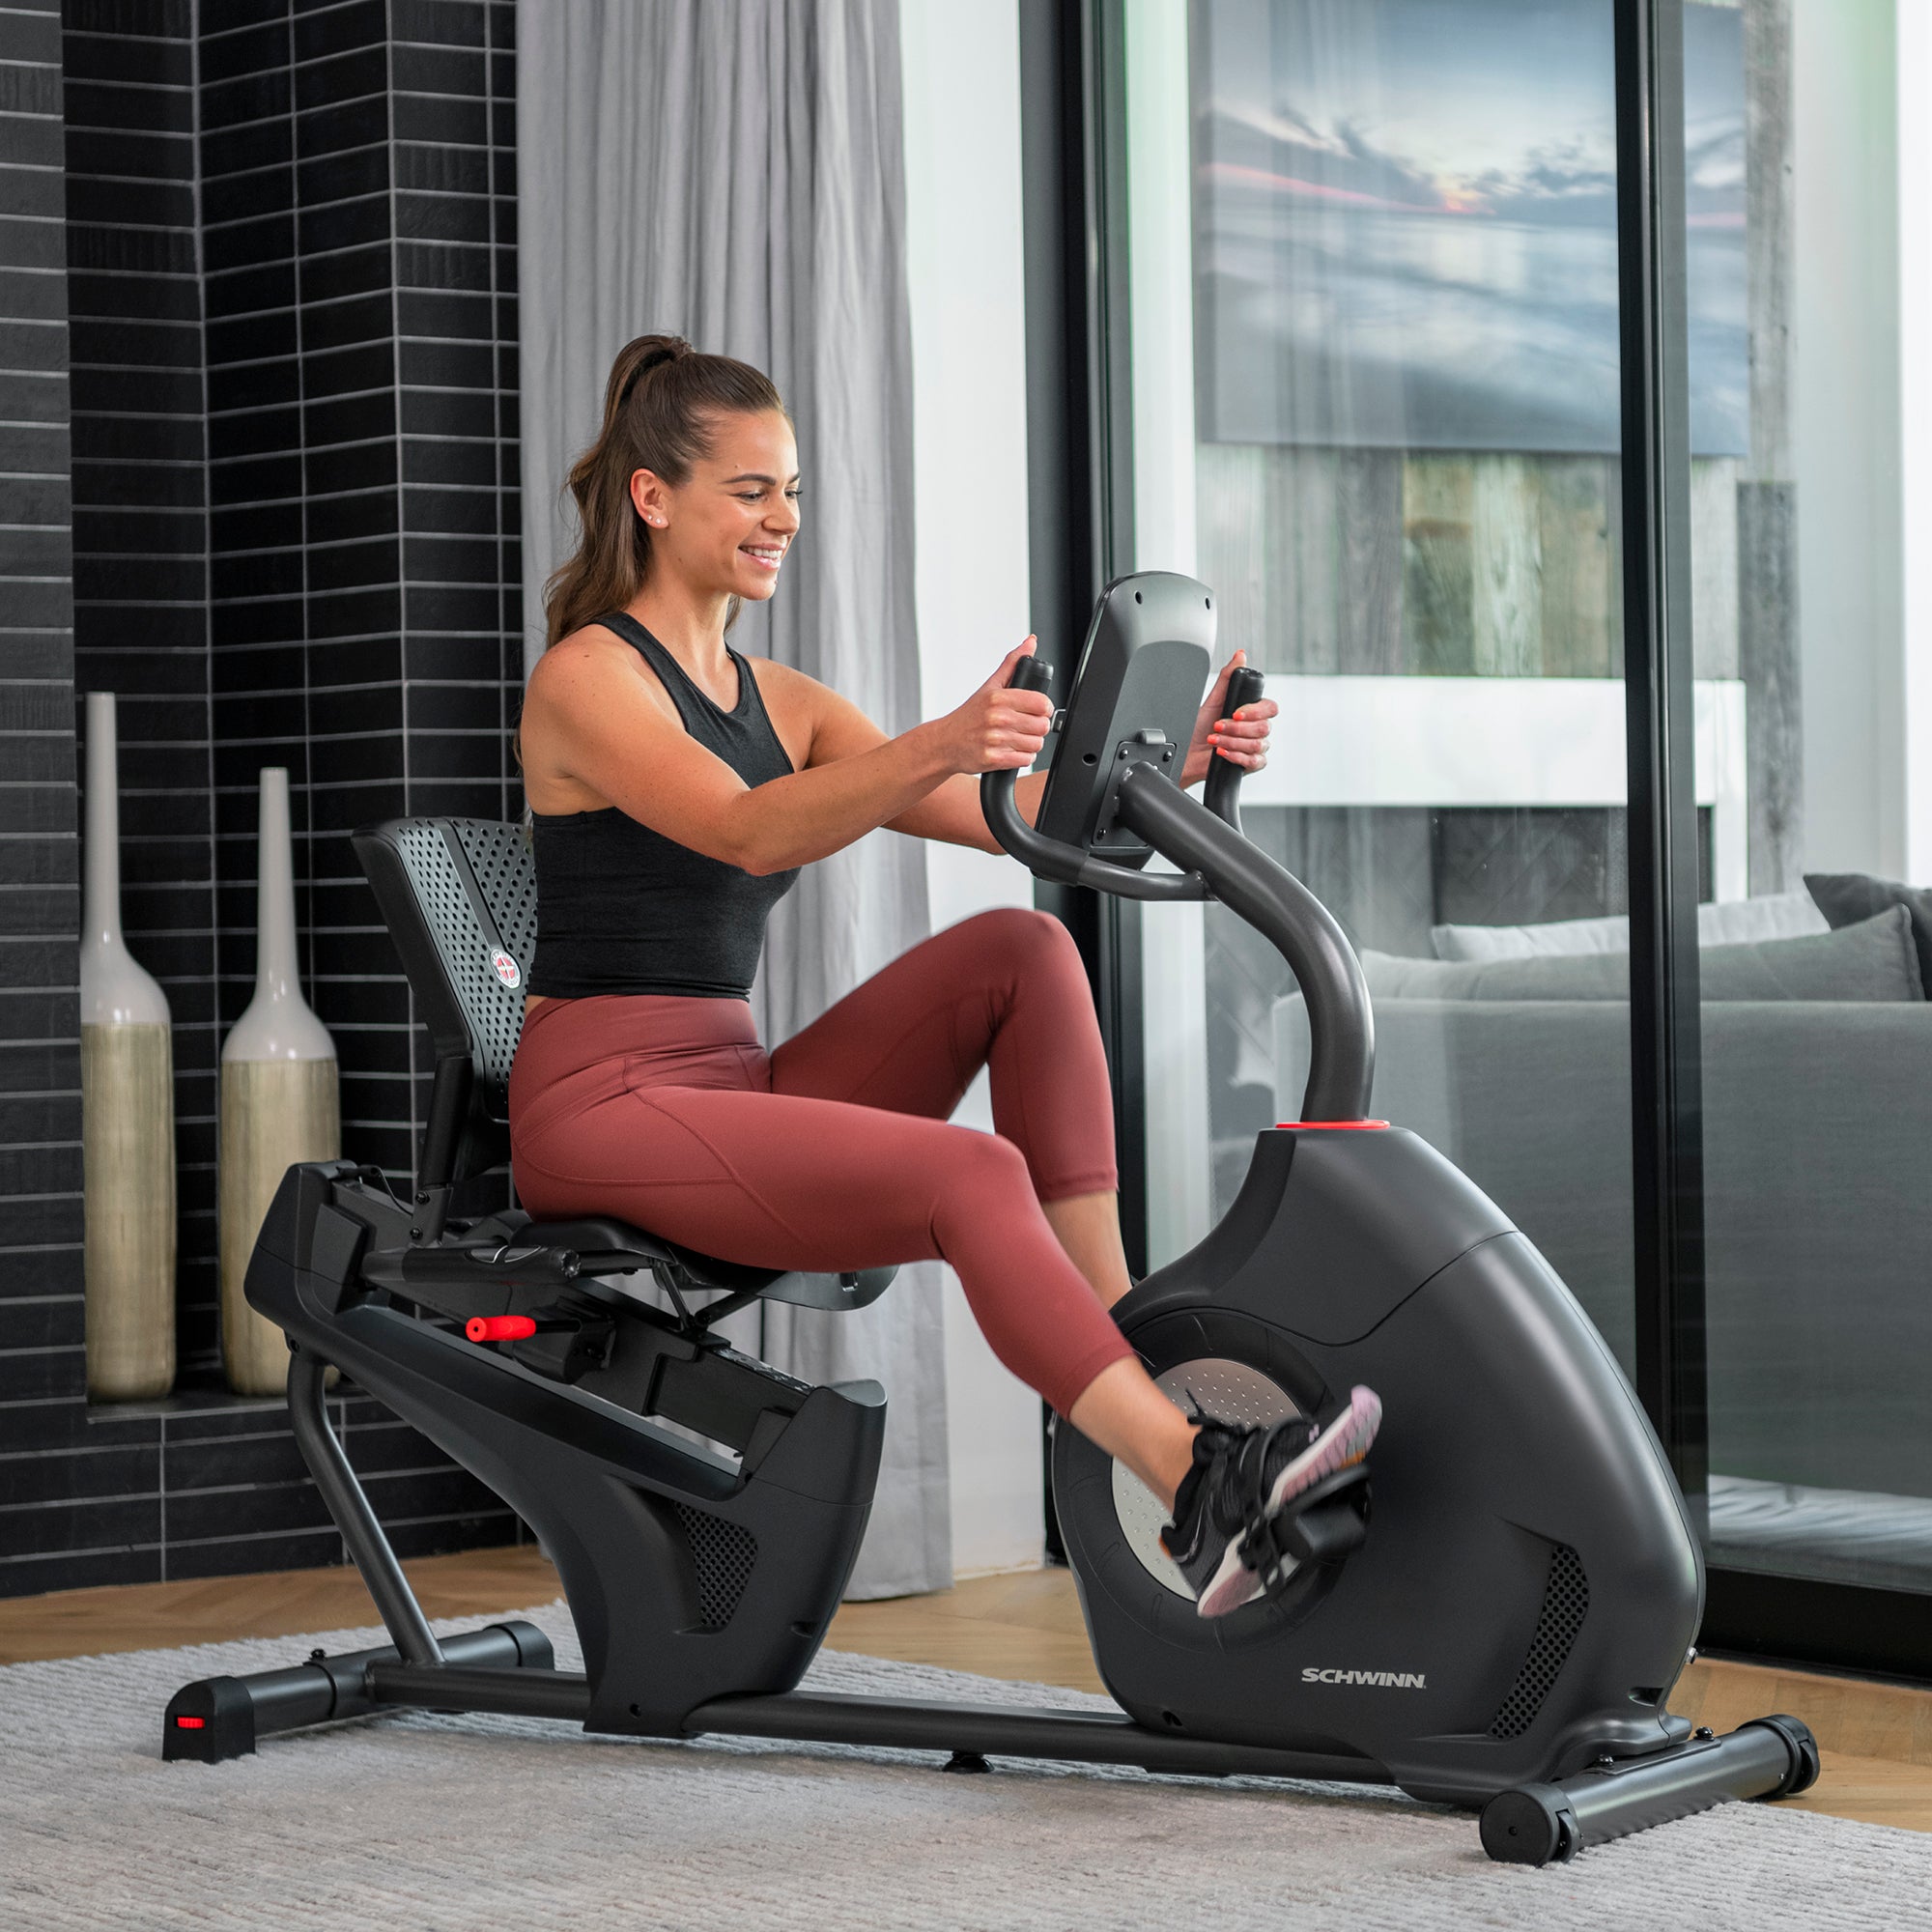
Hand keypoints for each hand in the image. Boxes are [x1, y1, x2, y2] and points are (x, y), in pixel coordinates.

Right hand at [936, 638, 1053, 775]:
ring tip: (1018, 738)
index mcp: (998, 698)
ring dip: (1031, 743)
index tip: (1038, 710)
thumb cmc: (968, 716)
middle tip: (1027, 726)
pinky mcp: (994, 759)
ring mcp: (995, 740)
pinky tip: (1012, 750)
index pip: (1041, 703)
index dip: (1044, 708)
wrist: (945, 743)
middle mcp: (997, 718)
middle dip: (1038, 727)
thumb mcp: (989, 686)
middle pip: (1042, 725)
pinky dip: (1023, 757)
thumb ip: (1012, 664)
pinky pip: (1025, 760)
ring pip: (1036, 744)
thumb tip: (1030, 642)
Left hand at [1181, 650, 1275, 788]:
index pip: (1269, 708)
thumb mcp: (1212, 700)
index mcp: (1253, 712)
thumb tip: (1240, 655)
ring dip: (1231, 741)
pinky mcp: (1252, 764)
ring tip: (1215, 740)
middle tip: (1217, 727)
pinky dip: (1235, 756)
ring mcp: (1257, 747)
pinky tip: (1222, 753)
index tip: (1234, 712)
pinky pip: (1254, 761)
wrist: (1187, 754)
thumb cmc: (1199, 728)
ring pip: (1257, 744)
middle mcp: (1258, 729)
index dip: (1253, 711)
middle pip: (1264, 727)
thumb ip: (1228, 677)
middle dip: (1236, 728)